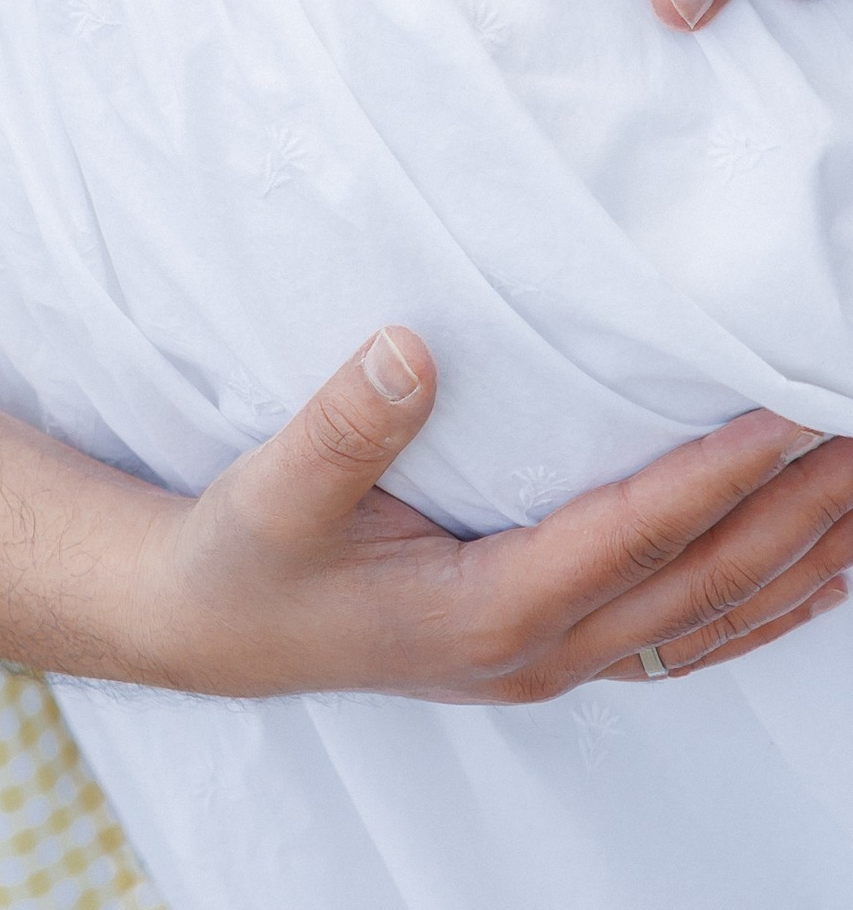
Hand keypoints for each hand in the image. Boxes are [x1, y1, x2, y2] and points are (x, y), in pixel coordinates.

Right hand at [0, 328, 852, 693]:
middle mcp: (540, 647)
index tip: (785, 414)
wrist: (214, 626)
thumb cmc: (248, 557)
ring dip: (799, 555)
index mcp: (484, 610)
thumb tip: (411, 348)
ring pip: (713, 618)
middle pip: (701, 583)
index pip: (632, 537)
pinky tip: (813, 567)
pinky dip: (765, 606)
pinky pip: (690, 640)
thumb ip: (344, 424)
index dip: (714, 478)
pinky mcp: (553, 649)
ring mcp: (555, 660)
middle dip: (793, 510)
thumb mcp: (273, 488)